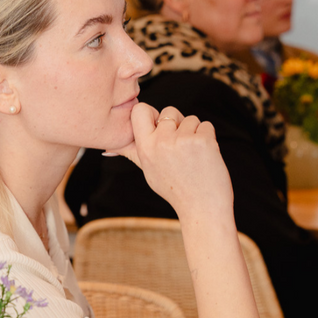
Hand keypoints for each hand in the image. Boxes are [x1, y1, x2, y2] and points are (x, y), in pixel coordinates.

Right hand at [115, 103, 233, 220]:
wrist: (202, 207)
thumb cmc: (174, 189)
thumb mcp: (148, 170)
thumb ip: (133, 152)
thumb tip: (108, 147)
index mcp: (145, 148)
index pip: (140, 110)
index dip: (152, 113)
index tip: (160, 126)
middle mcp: (161, 142)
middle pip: (169, 111)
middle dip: (178, 123)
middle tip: (180, 148)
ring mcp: (182, 140)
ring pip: (190, 118)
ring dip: (195, 132)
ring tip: (193, 156)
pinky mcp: (203, 141)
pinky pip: (206, 125)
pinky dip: (208, 137)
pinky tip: (205, 156)